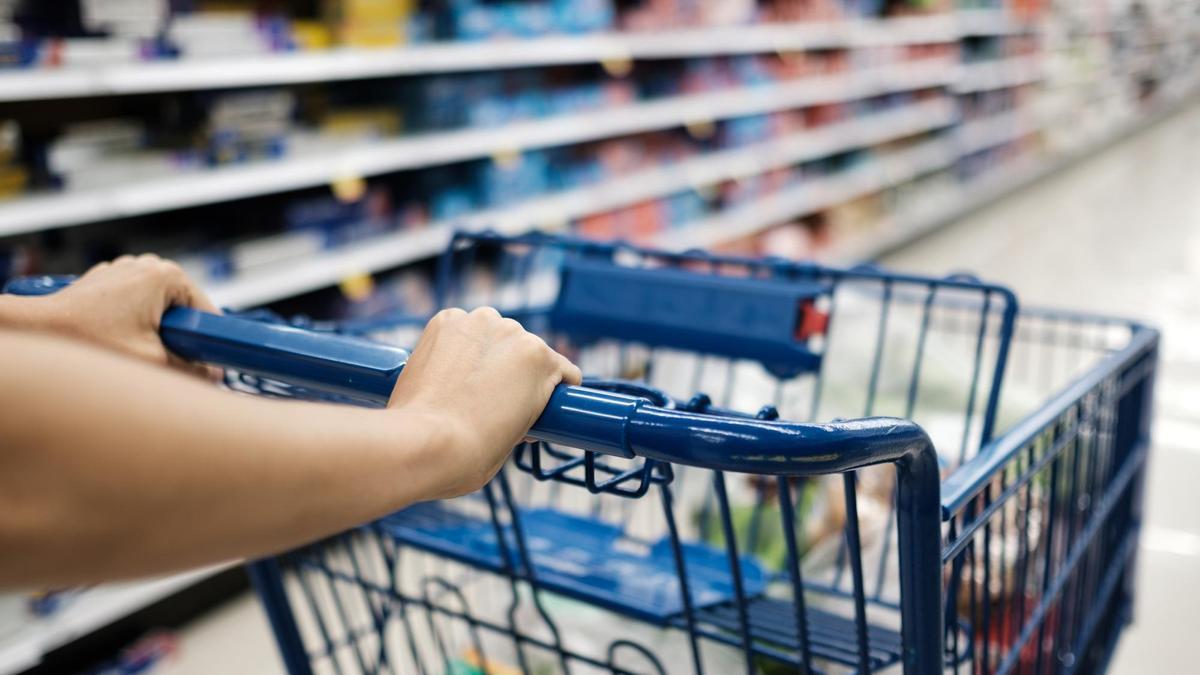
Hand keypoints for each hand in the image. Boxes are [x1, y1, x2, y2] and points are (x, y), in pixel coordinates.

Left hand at [38, 254, 220, 376]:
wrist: (37, 330)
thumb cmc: (87, 340)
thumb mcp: (153, 361)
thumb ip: (193, 369)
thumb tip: (213, 375)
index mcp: (166, 275)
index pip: (208, 312)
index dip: (208, 342)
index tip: (205, 363)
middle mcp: (147, 265)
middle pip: (184, 310)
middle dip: (178, 338)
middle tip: (161, 360)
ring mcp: (125, 271)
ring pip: (159, 310)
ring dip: (154, 333)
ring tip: (133, 350)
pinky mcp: (108, 282)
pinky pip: (136, 306)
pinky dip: (134, 325)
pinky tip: (118, 341)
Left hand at [388, 307, 581, 496]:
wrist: (424, 444)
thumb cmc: (473, 451)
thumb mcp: (519, 433)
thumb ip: (525, 409)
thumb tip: (514, 407)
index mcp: (540, 359)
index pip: (561, 369)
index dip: (550, 390)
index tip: (534, 402)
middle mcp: (512, 330)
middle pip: (522, 349)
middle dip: (513, 370)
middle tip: (492, 400)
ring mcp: (476, 322)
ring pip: (490, 334)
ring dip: (484, 352)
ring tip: (464, 385)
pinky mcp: (444, 321)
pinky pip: (459, 329)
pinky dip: (455, 345)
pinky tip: (445, 371)